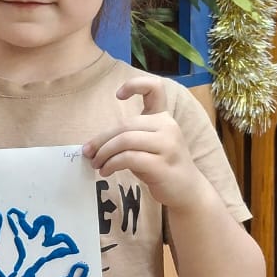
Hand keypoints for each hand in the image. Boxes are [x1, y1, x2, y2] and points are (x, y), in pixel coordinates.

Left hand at [82, 75, 203, 208]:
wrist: (187, 191)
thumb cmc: (161, 166)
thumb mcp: (148, 145)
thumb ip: (128, 137)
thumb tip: (93, 145)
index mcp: (163, 118)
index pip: (155, 88)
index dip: (135, 85)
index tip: (118, 95)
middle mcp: (168, 127)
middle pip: (125, 124)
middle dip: (101, 139)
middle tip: (88, 152)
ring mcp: (167, 146)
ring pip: (125, 140)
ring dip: (104, 152)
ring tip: (96, 163)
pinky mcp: (162, 165)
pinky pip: (128, 158)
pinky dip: (111, 164)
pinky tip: (106, 171)